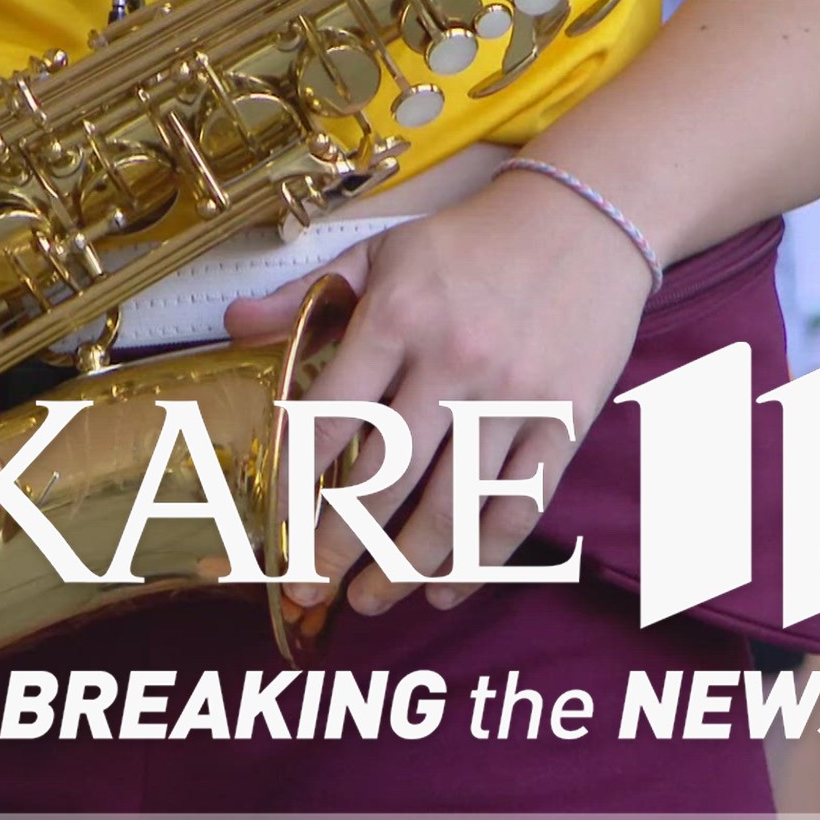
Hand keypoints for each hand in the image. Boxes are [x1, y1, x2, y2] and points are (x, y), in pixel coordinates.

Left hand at [223, 169, 651, 615]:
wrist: (586, 216)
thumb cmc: (470, 240)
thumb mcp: (380, 251)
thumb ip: (306, 297)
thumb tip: (233, 325)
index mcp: (397, 318)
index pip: (328, 418)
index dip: (293, 483)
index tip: (271, 529)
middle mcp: (452, 363)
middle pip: (384, 478)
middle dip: (338, 546)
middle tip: (306, 590)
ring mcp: (512, 397)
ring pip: (452, 508)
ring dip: (404, 569)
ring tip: (368, 602)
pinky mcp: (563, 421)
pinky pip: (518, 507)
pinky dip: (480, 559)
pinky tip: (445, 589)